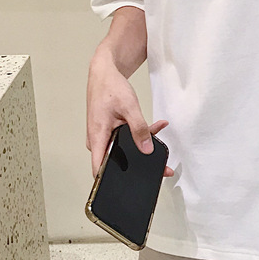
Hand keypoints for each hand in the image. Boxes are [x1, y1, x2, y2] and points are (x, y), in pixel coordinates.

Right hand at [86, 56, 174, 179]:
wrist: (104, 72)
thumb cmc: (110, 87)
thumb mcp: (129, 107)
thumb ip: (139, 129)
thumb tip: (147, 149)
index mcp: (97, 137)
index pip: (99, 169)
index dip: (112, 181)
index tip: (129, 186)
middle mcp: (98, 140)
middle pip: (117, 161)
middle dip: (139, 161)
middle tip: (161, 166)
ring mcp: (104, 136)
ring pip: (125, 148)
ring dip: (143, 142)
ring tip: (160, 132)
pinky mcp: (111, 131)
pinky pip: (126, 138)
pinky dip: (141, 133)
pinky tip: (157, 126)